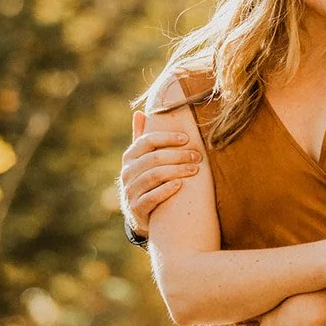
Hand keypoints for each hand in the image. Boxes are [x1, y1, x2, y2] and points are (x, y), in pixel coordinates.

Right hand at [120, 111, 203, 235]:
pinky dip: (166, 190)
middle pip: (154, 158)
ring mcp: (130, 191)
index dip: (167, 138)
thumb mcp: (141, 159)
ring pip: (154, 176)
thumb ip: (140, 137)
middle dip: (178, 155)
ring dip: (177, 171)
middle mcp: (127, 173)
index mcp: (129, 157)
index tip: (186, 139)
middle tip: (198, 156)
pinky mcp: (136, 208)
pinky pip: (151, 197)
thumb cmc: (146, 178)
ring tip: (195, 169)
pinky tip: (180, 185)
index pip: (147, 141)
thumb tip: (139, 112)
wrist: (139, 213)